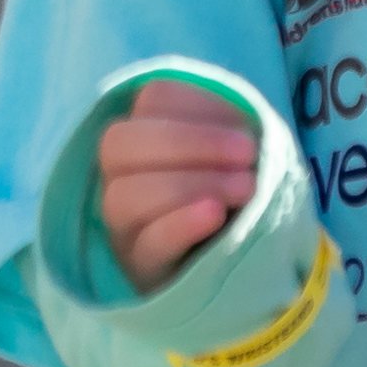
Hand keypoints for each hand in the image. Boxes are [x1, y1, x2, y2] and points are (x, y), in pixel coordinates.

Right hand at [95, 77, 262, 292]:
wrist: (245, 258)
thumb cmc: (237, 192)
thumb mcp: (236, 153)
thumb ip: (231, 131)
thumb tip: (238, 131)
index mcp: (143, 132)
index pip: (152, 100)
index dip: (200, 107)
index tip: (247, 128)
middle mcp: (118, 175)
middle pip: (120, 144)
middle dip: (189, 142)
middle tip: (248, 153)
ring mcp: (123, 225)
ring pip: (125, 197)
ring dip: (191, 184)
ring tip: (246, 188)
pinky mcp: (141, 267)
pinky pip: (148, 244)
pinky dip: (181, 224)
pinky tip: (215, 214)